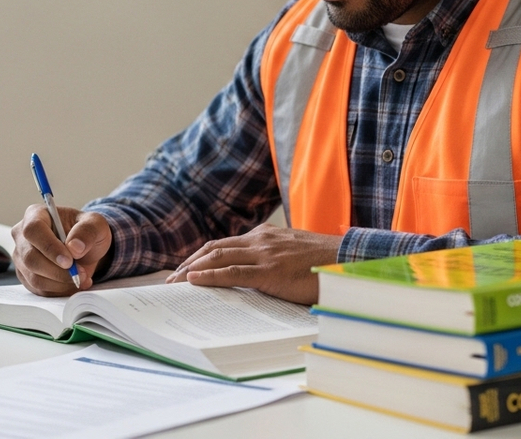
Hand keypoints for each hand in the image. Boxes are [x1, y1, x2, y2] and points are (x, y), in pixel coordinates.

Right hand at [11, 205, 112, 295]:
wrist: (83, 248)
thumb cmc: (85, 232)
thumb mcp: (95, 225)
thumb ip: (87, 231)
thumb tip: (75, 247)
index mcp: (35, 214)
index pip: (33, 230)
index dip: (49, 247)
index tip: (69, 261)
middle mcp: (22, 235)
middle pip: (30, 258)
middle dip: (58, 271)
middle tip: (80, 274)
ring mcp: (21, 257)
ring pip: (34, 277)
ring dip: (61, 283)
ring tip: (81, 278)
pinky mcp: (26, 276)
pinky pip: (39, 289)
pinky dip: (59, 290)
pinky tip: (74, 283)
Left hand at [164, 224, 340, 303]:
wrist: (348, 261)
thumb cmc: (325, 263)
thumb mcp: (294, 253)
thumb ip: (274, 258)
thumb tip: (258, 274)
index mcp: (265, 236)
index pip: (225, 244)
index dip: (202, 256)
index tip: (186, 268)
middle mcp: (260, 240)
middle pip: (214, 248)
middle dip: (190, 263)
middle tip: (172, 279)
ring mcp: (264, 254)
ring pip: (218, 257)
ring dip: (192, 270)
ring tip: (175, 283)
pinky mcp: (270, 271)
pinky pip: (232, 273)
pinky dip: (210, 276)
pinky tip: (195, 282)